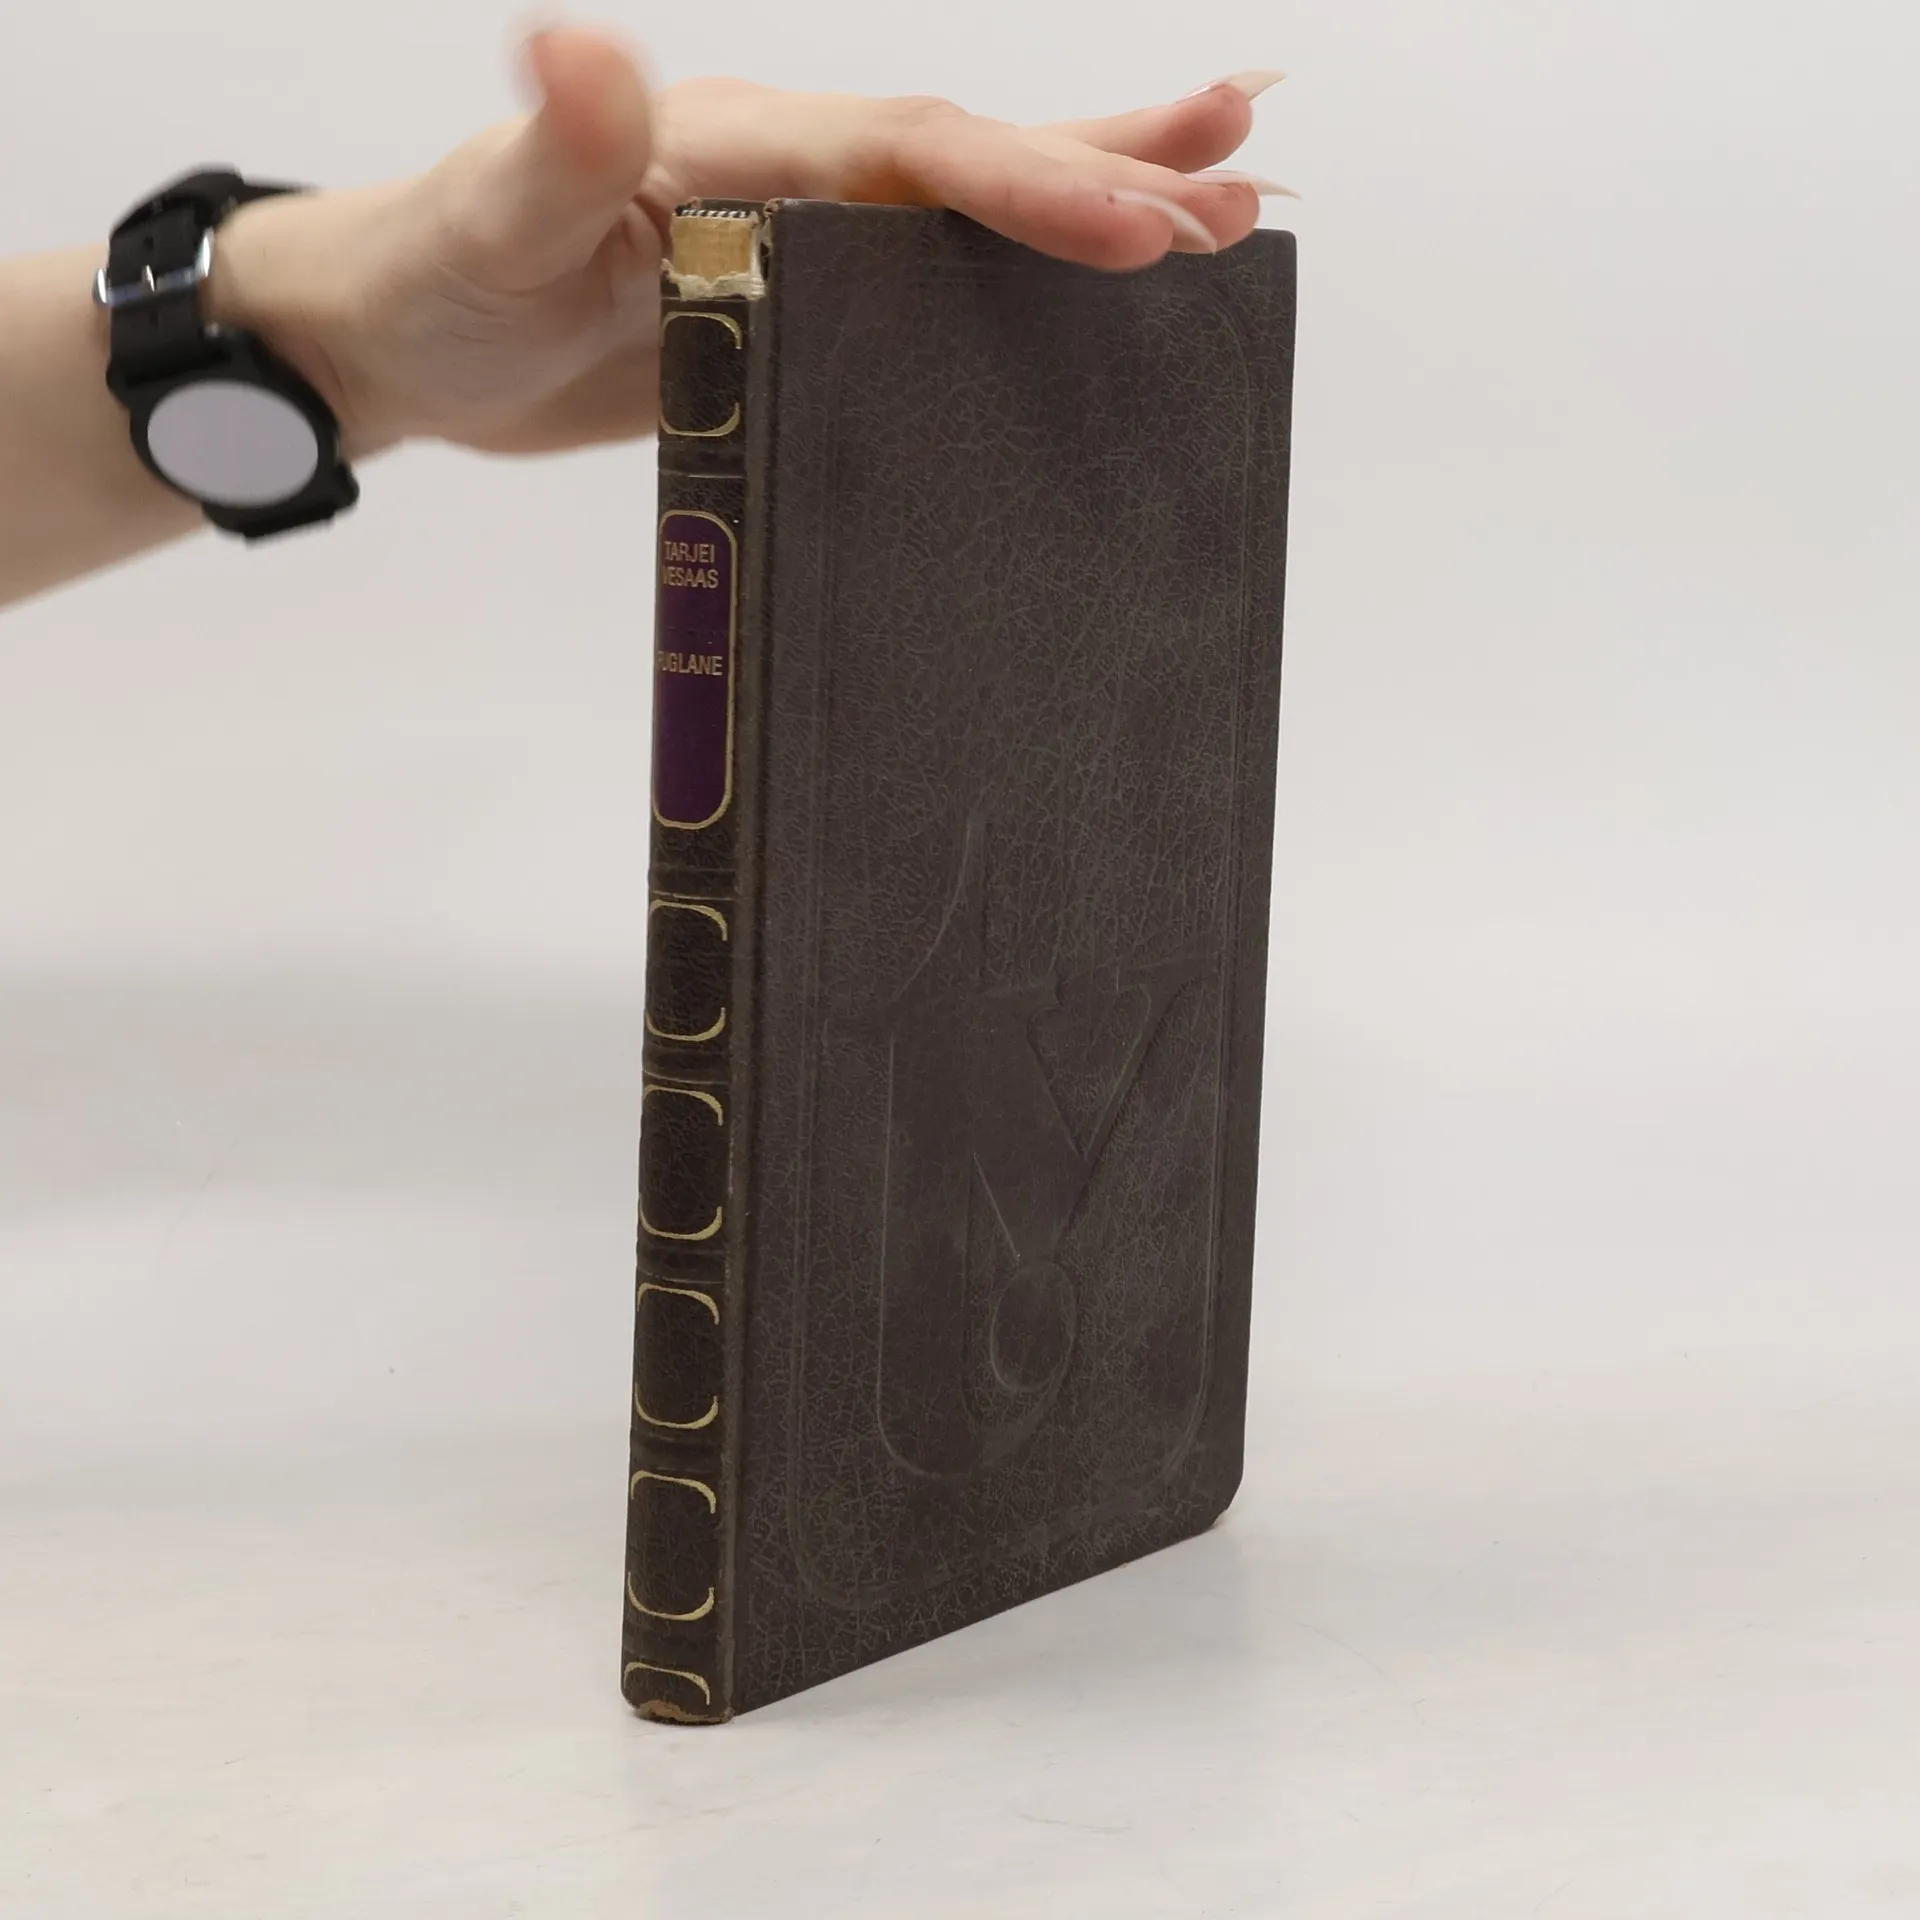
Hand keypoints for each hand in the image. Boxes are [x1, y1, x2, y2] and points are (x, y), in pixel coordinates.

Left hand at [206, 27, 1289, 459]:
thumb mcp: (487, 228)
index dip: (1023, 187)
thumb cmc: (438, 282)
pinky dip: (1011, 265)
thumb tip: (586, 48)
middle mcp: (783, 166)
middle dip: (1104, 177)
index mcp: (732, 142)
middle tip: (1236, 202)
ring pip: (967, 198)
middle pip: (967, 156)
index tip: (1135, 234)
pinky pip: (924, 271)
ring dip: (1095, 186)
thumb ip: (550, 155)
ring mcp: (797, 229)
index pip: (903, 153)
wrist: (408, 336)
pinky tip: (1081, 283)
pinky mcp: (796, 293)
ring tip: (1225, 192)